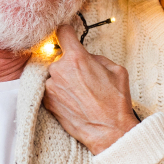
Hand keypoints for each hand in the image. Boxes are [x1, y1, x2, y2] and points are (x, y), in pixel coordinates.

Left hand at [43, 25, 139, 154]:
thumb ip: (96, 57)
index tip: (68, 35)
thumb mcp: (116, 70)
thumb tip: (86, 56)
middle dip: (69, 63)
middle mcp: (59, 70)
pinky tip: (74, 101)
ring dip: (64, 79)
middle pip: (59, 57)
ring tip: (80, 93)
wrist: (108, 131)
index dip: (67, 32)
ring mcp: (50, 87)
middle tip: (84, 78)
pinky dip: (59, 92)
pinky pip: (50, 89)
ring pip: (55, 75)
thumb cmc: (115, 102)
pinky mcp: (47, 102)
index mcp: (77, 58)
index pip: (62, 32)